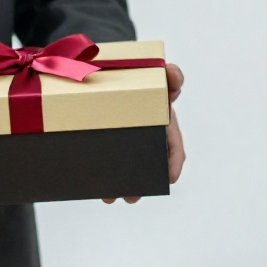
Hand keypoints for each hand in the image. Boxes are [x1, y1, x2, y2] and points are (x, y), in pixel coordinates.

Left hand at [105, 63, 185, 203]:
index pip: (173, 147)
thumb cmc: (138, 75)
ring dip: (119, 185)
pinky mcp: (106, 140)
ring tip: (109, 196)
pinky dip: (100, 174)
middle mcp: (147, 136)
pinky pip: (106, 160)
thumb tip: (175, 75)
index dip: (173, 164)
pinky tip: (91, 184)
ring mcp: (126, 140)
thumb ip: (169, 74)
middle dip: (142, 183)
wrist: (105, 70)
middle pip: (148, 165)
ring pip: (126, 167)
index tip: (170, 178)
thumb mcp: (156, 73)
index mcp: (162, 124)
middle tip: (132, 196)